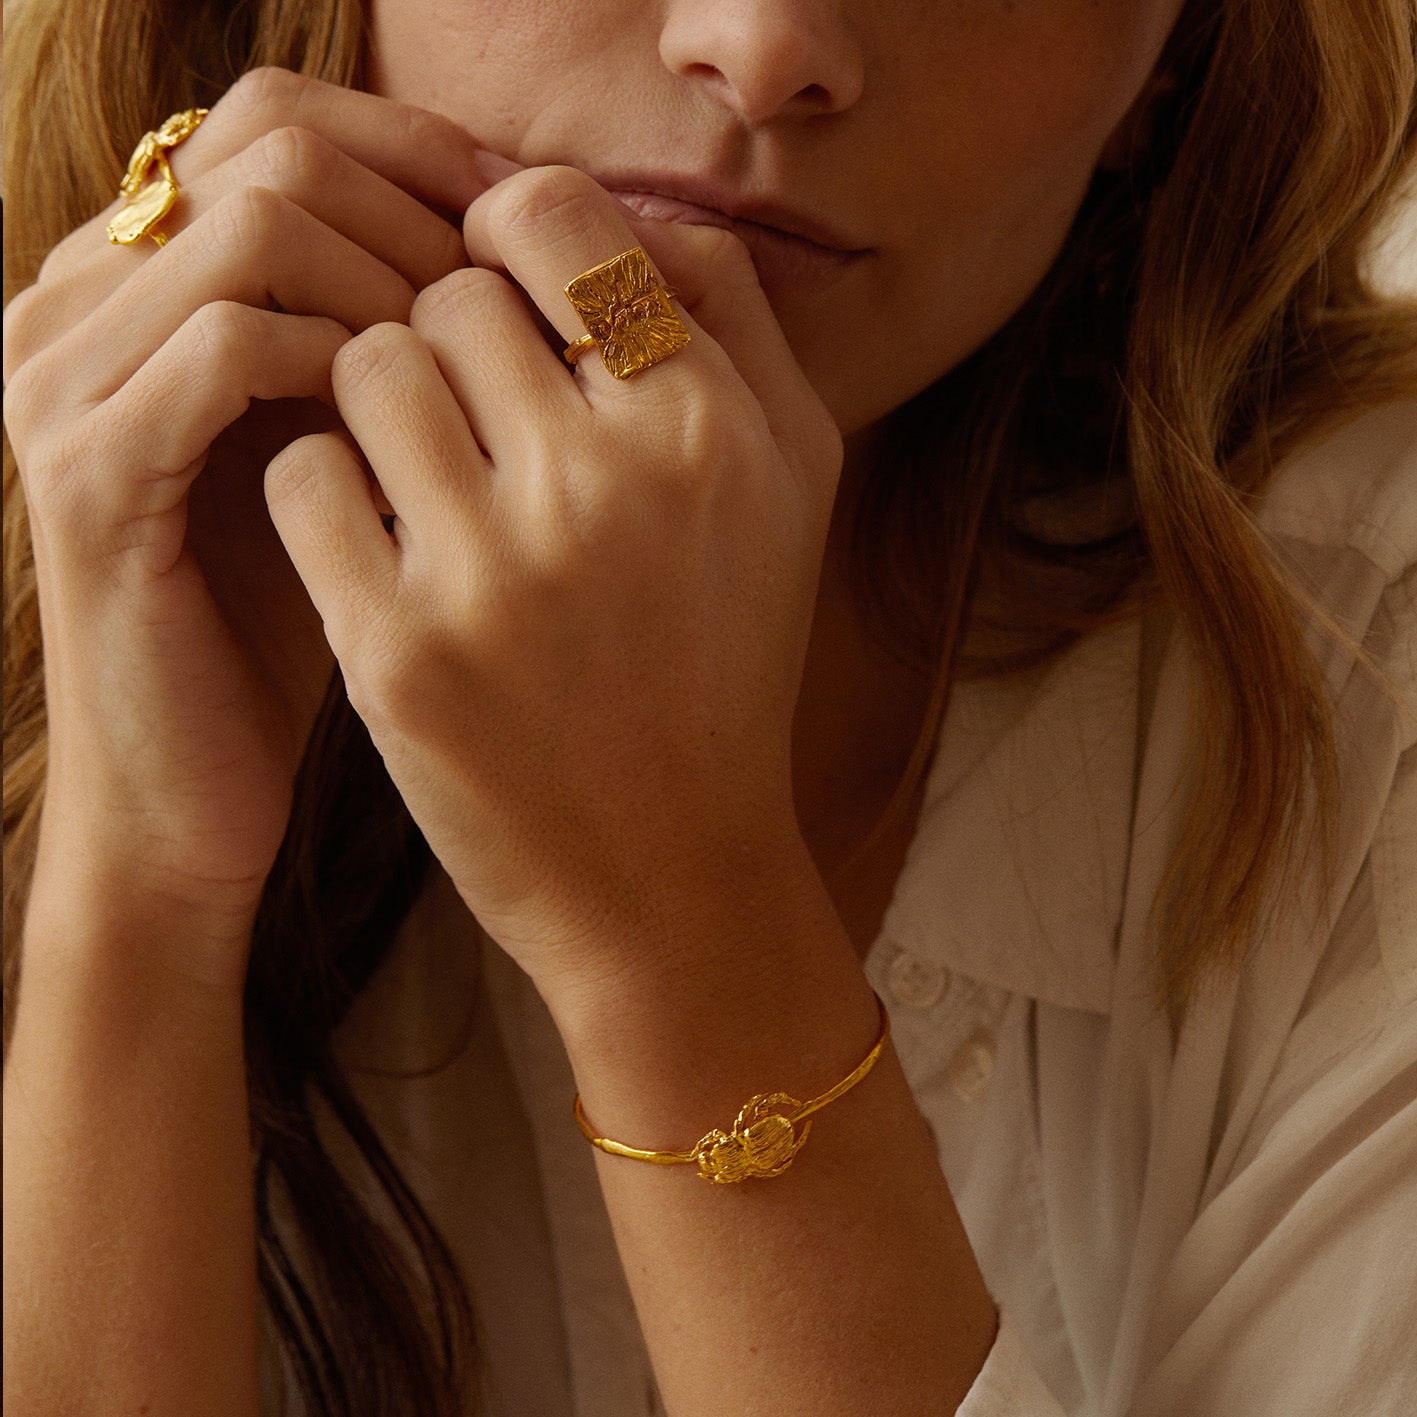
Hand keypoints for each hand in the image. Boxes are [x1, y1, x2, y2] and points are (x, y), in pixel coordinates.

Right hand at [2, 68, 495, 959]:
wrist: (196, 783)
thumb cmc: (302, 616)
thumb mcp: (352, 446)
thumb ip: (385, 331)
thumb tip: (512, 234)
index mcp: (141, 277)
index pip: (278, 119)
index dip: (416, 150)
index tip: (526, 225)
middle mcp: (82, 300)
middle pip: (269, 146)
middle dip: (421, 209)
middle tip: (520, 296)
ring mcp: (69, 381)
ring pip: (254, 229)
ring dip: (396, 284)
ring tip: (484, 366)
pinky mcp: (91, 474)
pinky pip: (231, 345)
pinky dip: (346, 364)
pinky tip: (425, 430)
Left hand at [264, 165, 843, 1000]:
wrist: (671, 873)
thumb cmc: (729, 664)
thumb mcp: (794, 481)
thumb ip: (734, 318)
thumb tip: (628, 209)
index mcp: (705, 431)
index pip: (550, 216)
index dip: (513, 237)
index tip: (514, 297)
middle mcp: (604, 487)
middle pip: (447, 294)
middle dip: (455, 342)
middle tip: (484, 422)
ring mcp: (493, 572)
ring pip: (365, 369)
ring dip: (385, 411)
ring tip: (433, 484)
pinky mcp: (396, 652)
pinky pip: (304, 476)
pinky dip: (328, 492)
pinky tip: (383, 543)